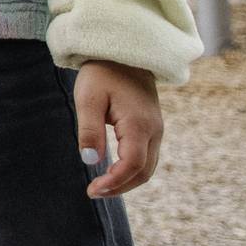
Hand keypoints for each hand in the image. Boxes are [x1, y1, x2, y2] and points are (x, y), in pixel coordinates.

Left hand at [72, 59, 164, 197]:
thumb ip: (89, 130)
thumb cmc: (102, 73)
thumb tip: (90, 161)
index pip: (132, 165)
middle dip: (120, 187)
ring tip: (101, 187)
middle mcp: (154, 130)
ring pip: (148, 167)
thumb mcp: (89, 98)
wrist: (124, 53)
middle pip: (144, 172)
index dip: (114, 182)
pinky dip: (132, 170)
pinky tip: (112, 172)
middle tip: (93, 192)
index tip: (92, 190)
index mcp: (140, 124)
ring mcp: (156, 130)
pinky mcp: (152, 128)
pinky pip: (146, 157)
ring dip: (127, 181)